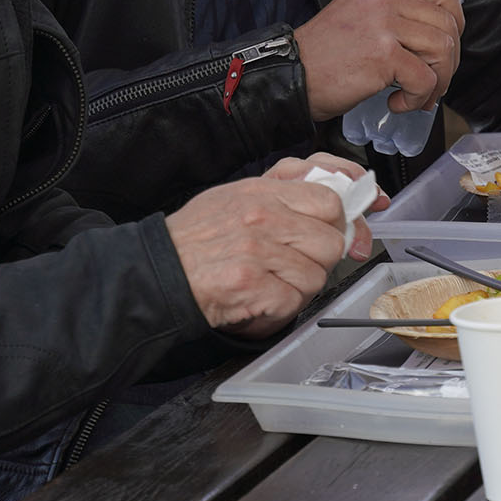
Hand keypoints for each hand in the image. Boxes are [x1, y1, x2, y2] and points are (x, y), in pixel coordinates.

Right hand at [166, 157, 375, 333]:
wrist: (155, 273)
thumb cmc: (195, 239)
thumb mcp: (236, 197)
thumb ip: (283, 191)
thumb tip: (335, 195)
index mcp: (262, 192)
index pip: (328, 198)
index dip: (341, 220)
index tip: (344, 230)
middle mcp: (261, 217)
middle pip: (331, 241)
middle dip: (319, 259)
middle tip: (293, 264)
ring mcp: (257, 251)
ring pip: (316, 275)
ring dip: (297, 287)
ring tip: (268, 282)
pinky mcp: (251, 285)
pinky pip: (293, 302)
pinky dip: (278, 309)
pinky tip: (257, 299)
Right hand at [294, 0, 463, 119]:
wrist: (290, 75)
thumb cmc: (323, 55)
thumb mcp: (360, 15)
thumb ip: (395, 14)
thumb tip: (440, 36)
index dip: (455, 19)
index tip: (448, 44)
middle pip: (447, 24)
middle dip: (449, 61)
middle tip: (433, 82)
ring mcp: (384, 24)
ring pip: (442, 50)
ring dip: (437, 82)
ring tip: (416, 96)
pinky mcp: (383, 54)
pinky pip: (425, 79)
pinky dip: (417, 98)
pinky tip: (396, 103)